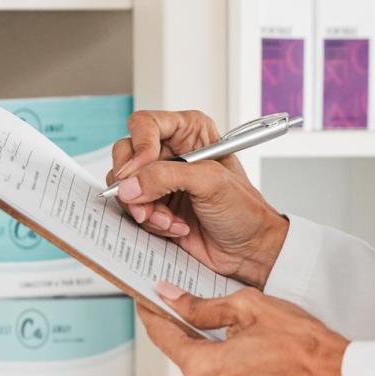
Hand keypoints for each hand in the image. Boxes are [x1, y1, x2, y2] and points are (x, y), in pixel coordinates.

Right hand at [107, 110, 288, 287]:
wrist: (249, 250)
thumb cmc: (244, 210)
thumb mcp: (210, 183)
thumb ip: (166, 177)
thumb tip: (129, 184)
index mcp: (190, 133)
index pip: (145, 124)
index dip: (139, 146)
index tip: (140, 171)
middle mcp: (171, 153)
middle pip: (126, 154)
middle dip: (134, 183)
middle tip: (147, 203)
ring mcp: (160, 181)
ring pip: (125, 185)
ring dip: (144, 208)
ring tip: (170, 220)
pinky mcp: (155, 206)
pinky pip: (132, 209)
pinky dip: (150, 222)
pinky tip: (174, 228)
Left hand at [140, 282, 348, 375]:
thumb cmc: (301, 344)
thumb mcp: (248, 307)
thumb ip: (201, 305)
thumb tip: (171, 298)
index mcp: (203, 369)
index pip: (163, 337)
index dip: (153, 315)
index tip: (147, 301)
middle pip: (187, 357)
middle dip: (194, 334)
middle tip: (208, 311)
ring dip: (217, 356)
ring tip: (245, 338)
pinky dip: (233, 375)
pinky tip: (255, 359)